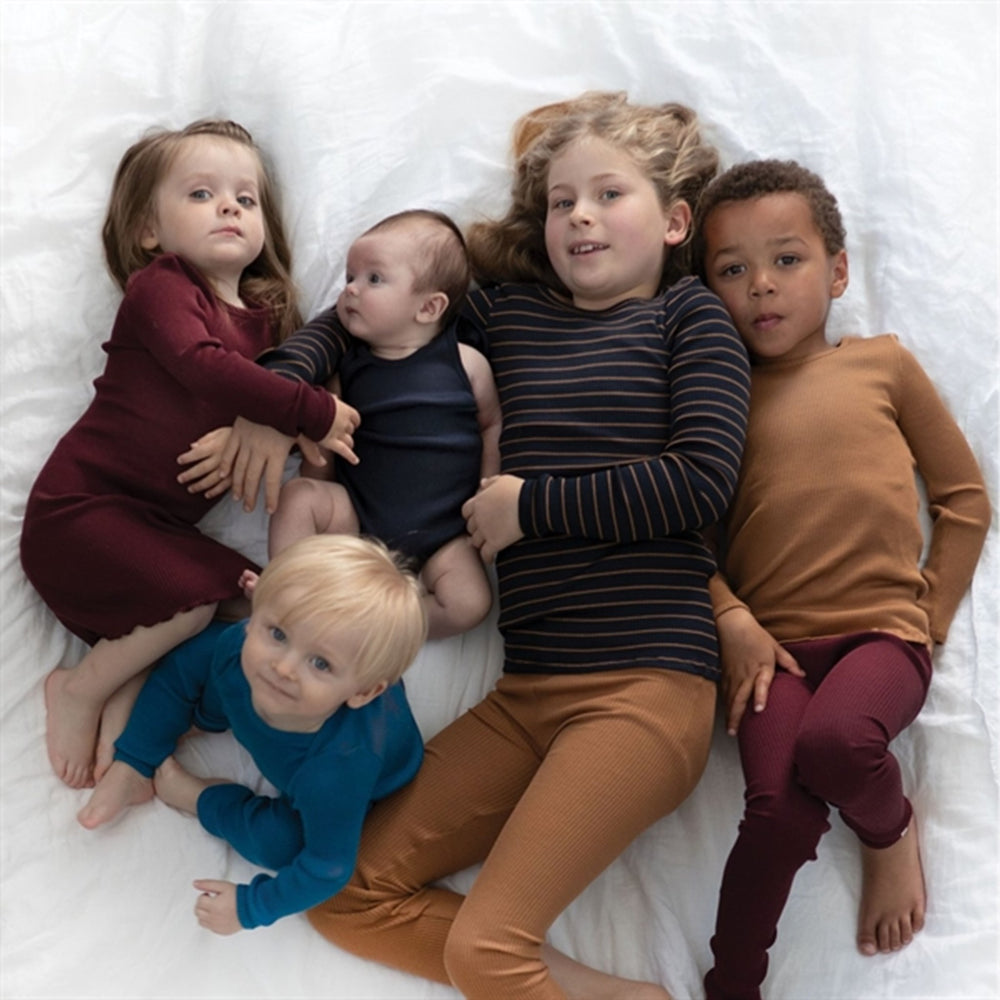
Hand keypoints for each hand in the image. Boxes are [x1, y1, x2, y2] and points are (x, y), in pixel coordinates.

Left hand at [177, 427, 233, 498]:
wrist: (260, 441)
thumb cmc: (240, 434)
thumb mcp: (223, 431)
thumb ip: (207, 438)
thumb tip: (192, 446)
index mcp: (217, 445)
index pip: (197, 453)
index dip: (187, 457)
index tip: (179, 461)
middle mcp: (221, 458)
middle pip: (202, 468)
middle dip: (190, 475)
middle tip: (180, 479)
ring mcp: (229, 468)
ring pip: (211, 480)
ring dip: (199, 486)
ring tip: (190, 489)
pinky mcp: (237, 476)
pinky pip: (224, 486)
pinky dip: (215, 492)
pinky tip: (207, 495)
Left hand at [193, 879, 241, 934]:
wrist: (252, 908)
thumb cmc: (240, 897)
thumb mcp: (223, 886)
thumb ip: (207, 884)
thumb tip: (195, 883)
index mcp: (213, 906)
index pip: (199, 901)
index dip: (204, 895)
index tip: (210, 894)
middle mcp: (213, 918)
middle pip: (197, 912)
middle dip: (202, 905)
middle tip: (211, 900)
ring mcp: (216, 926)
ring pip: (201, 921)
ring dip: (204, 914)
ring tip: (214, 908)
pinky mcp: (220, 932)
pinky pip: (209, 928)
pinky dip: (211, 922)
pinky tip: (218, 916)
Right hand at [317, 394, 360, 466]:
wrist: (306, 408)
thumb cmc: (312, 400)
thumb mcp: (325, 396)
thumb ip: (332, 398)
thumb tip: (336, 397)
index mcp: (344, 410)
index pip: (355, 417)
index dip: (352, 421)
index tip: (350, 422)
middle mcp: (344, 422)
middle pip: (351, 430)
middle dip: (348, 432)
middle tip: (341, 433)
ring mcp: (339, 433)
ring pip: (349, 441)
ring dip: (348, 443)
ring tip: (346, 446)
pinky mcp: (332, 442)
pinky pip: (344, 451)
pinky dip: (350, 457)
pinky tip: (355, 461)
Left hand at [461, 475, 523, 562]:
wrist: (530, 504)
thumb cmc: (519, 490)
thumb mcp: (503, 480)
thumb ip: (490, 482)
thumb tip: (482, 483)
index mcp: (479, 502)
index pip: (466, 511)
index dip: (471, 515)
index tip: (477, 517)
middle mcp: (478, 517)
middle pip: (471, 527)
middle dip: (476, 529)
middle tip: (484, 531)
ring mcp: (485, 531)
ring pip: (476, 541)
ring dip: (481, 543)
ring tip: (487, 545)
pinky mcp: (495, 543)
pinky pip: (485, 554)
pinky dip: (487, 557)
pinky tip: (491, 559)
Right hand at [717, 608, 802, 735]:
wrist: (731, 624)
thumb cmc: (754, 635)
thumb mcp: (774, 646)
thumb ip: (788, 662)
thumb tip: (802, 676)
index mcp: (761, 666)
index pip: (760, 683)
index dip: (759, 696)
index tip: (758, 710)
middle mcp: (745, 673)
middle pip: (739, 697)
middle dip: (736, 716)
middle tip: (736, 732)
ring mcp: (733, 674)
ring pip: (729, 697)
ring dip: (729, 714)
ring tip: (731, 731)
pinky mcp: (724, 673)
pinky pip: (724, 692)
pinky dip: (725, 705)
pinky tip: (726, 715)